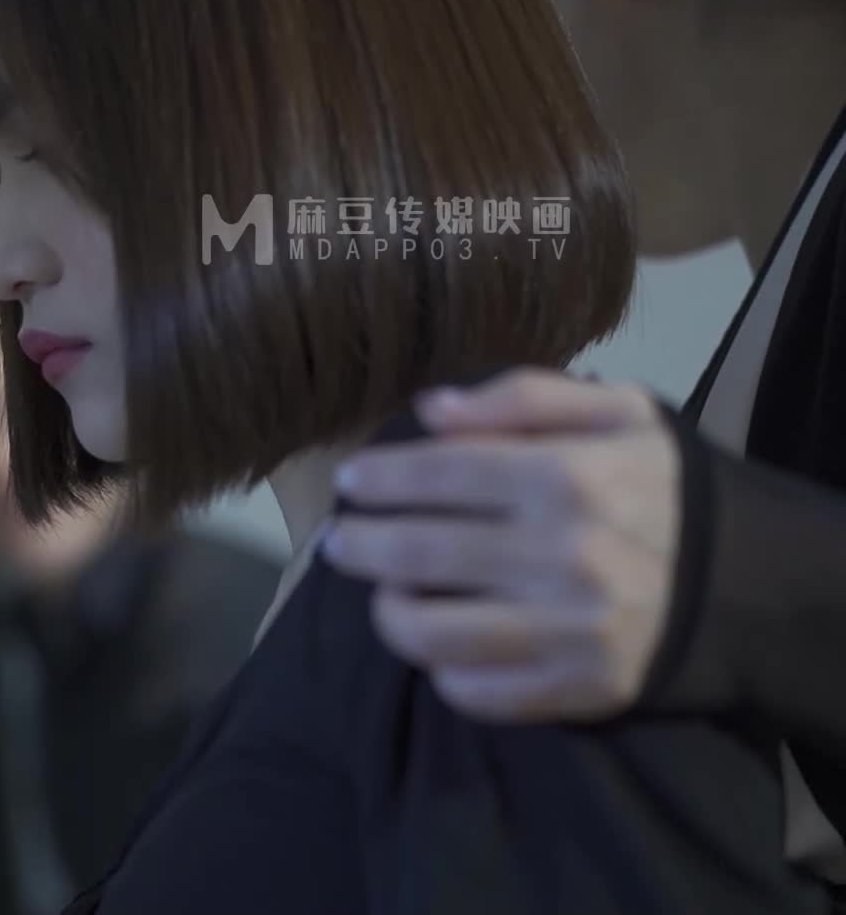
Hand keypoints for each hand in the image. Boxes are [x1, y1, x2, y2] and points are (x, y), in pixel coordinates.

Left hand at [324, 369, 682, 721]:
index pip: (440, 473)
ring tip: (382, 592)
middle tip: (339, 539)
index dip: (380, 478)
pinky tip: (436, 644)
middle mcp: (566, 556)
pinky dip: (440, 671)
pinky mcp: (580, 691)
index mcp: (571, 478)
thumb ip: (524, 397)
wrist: (750, 582)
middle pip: (417, 554)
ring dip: (386, 611)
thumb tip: (432, 409)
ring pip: (430, 633)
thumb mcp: (617, 413)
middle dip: (359, 545)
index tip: (349, 481)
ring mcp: (571, 632)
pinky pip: (475, 691)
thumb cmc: (659, 487)